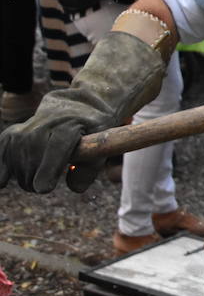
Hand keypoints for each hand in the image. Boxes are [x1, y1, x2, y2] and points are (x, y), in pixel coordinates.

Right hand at [0, 31, 165, 192]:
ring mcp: (24, 131)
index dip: (47, 171)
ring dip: (26, 180)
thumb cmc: (92, 129)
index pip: (55, 149)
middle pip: (33, 166)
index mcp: (68, 127)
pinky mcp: (10, 135)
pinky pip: (1, 158)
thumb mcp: (102, 145)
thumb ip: (90, 168)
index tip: (43, 189)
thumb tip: (74, 188)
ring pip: (17, 168)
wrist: (75, 106)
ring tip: (41, 174)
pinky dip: (2, 172)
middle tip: (49, 182)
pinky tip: (3, 181)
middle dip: (39, 183)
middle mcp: (43, 127)